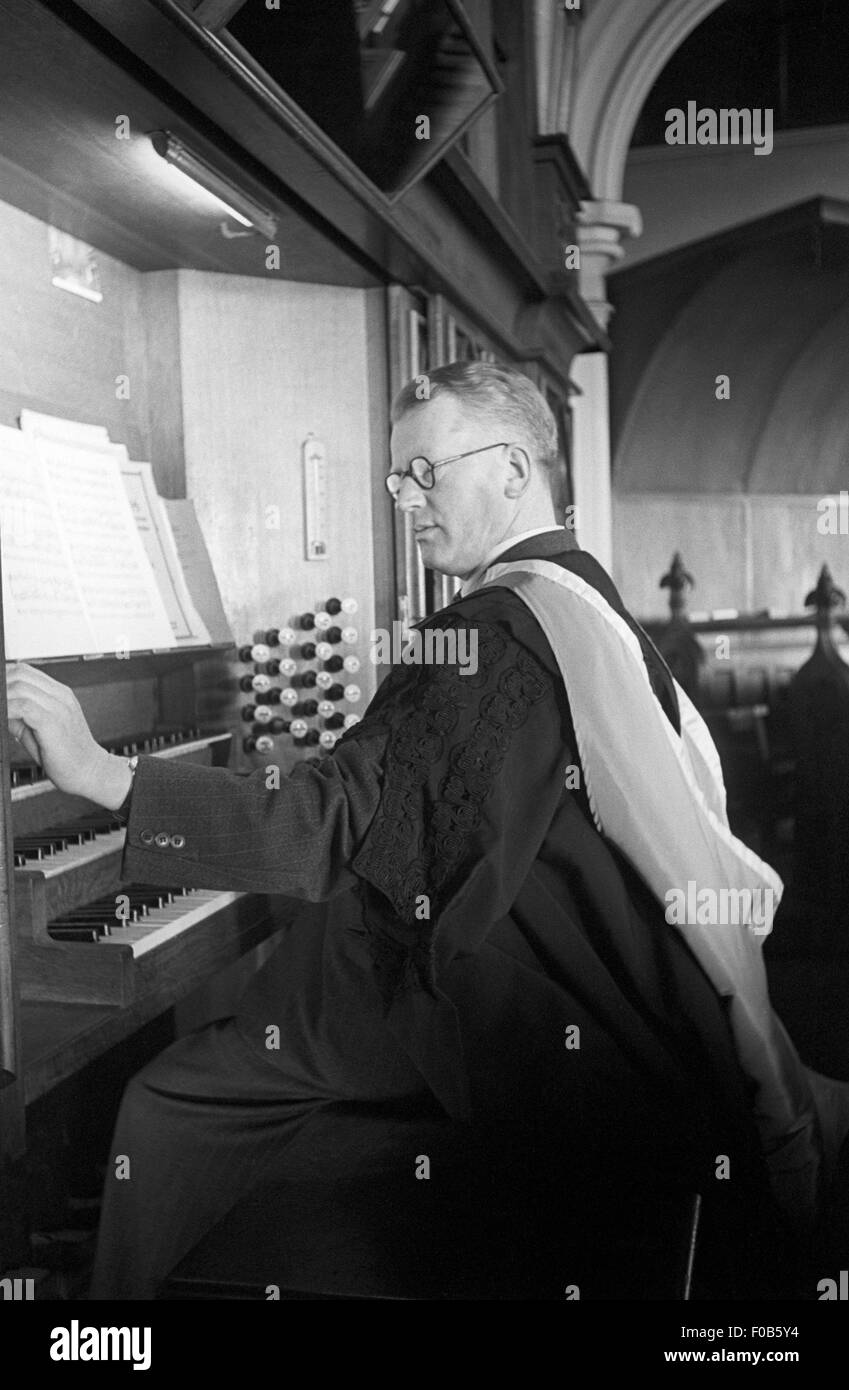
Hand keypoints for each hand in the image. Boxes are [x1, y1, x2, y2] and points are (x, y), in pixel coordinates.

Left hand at [5, 662, 131, 808]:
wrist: (91, 772)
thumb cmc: (68, 755)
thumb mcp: (41, 730)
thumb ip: (21, 718)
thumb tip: (2, 711)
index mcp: (59, 695)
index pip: (26, 671)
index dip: (5, 677)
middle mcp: (60, 697)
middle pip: (21, 674)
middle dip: (1, 684)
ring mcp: (59, 708)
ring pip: (20, 687)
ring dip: (2, 696)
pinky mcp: (54, 723)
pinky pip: (24, 707)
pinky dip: (7, 710)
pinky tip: (3, 719)